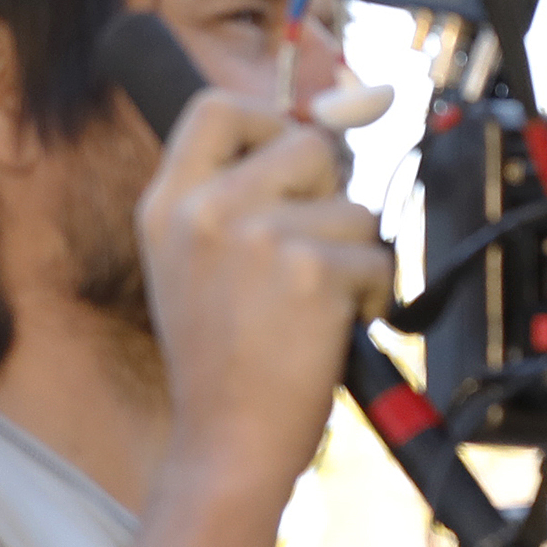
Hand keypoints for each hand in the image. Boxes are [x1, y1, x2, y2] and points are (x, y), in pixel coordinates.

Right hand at [135, 85, 390, 506]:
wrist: (227, 440)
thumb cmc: (224, 364)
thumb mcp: (194, 266)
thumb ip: (235, 202)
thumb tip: (320, 139)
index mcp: (168, 204)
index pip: (218, 106)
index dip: (272, 120)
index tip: (297, 159)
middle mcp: (206, 209)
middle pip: (308, 144)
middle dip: (335, 196)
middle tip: (320, 250)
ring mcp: (257, 236)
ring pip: (356, 210)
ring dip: (357, 259)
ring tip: (318, 306)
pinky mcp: (309, 270)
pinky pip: (378, 258)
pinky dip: (374, 297)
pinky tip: (335, 328)